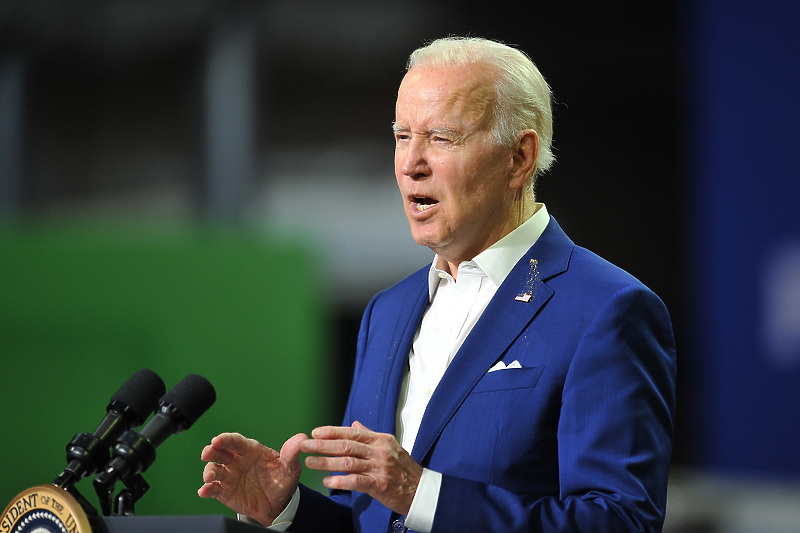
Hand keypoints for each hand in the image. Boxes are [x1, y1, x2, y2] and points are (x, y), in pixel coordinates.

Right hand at [198, 432, 305, 525]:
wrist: (278, 504)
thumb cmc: (282, 481)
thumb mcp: (290, 468)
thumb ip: (291, 454)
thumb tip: (301, 438)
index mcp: (251, 450)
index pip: (236, 441)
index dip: (226, 439)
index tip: (217, 439)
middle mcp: (237, 461)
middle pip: (220, 452)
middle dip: (211, 450)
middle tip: (207, 452)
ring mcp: (230, 476)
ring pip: (214, 469)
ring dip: (209, 470)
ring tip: (210, 476)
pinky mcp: (225, 491)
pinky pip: (213, 489)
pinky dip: (207, 489)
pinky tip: (205, 491)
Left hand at [301, 421, 421, 514]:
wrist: (421, 490)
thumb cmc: (404, 468)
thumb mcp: (389, 447)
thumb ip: (370, 435)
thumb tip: (355, 423)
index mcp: (380, 440)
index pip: (352, 432)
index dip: (332, 431)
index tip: (315, 432)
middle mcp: (379, 451)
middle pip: (346, 445)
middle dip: (323, 445)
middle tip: (305, 444)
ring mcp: (379, 467)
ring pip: (348, 462)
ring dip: (326, 462)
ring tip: (310, 462)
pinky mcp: (379, 484)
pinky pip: (356, 481)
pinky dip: (341, 481)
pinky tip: (328, 482)